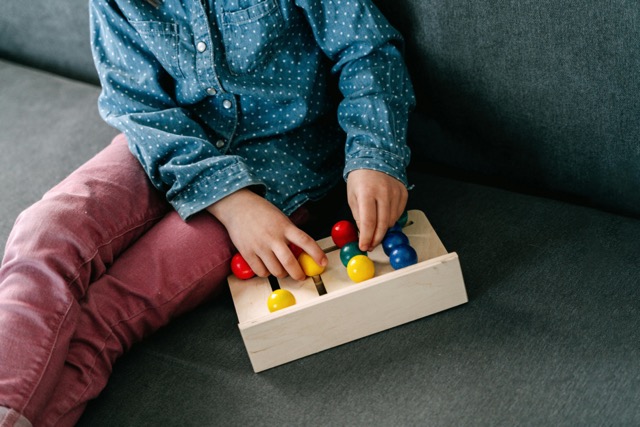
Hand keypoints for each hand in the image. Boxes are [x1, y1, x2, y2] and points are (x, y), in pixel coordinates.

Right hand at [207, 189, 325, 280]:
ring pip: (276, 270)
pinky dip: (266, 273)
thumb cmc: (262, 212)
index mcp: (285, 226)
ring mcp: (259, 246)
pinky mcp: (247, 253)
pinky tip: (267, 266)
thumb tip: (300, 254)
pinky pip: (261, 271)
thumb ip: (290, 234)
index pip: (305, 241)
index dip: (316, 253)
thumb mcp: (281, 219)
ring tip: (282, 269)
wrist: (238, 207)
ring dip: (282, 273)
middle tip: (301, 276)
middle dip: (298, 274)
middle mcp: (273, 237)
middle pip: (290, 262)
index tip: (323, 263)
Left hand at [347, 169, 407, 250]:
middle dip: (376, 238)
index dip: (366, 237)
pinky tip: (383, 218)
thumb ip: (358, 216)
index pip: (368, 222)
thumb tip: (364, 234)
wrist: (376, 158)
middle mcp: (384, 192)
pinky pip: (398, 214)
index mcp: (367, 192)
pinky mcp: (403, 193)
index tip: (364, 246)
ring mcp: (395, 193)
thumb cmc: (361, 178)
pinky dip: (391, 220)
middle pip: (383, 224)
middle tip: (370, 245)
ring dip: (383, 230)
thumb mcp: (352, 197)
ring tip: (375, 231)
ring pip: (392, 221)